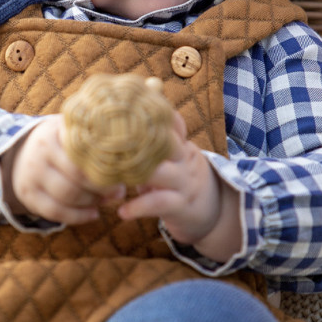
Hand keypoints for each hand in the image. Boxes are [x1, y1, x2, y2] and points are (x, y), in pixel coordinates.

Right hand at [5, 117, 124, 225]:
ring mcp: (30, 176)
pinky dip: (78, 217)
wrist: (22, 151)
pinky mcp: (27, 195)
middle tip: (118, 192)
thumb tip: (130, 160)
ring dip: (91, 203)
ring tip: (104, 201)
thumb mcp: (72, 132)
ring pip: (67, 197)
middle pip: (76, 179)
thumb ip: (96, 138)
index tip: (122, 175)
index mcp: (53, 133)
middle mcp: (38, 154)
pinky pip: (55, 213)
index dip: (105, 168)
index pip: (83, 156)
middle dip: (101, 189)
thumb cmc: (61, 142)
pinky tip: (94, 214)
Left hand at [117, 112, 241, 262]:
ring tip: (110, 176)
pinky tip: (122, 212)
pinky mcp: (180, 205)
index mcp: (181, 146)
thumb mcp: (174, 160)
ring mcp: (183, 182)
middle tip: (107, 142)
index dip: (154, 115)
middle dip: (138, 142)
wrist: (214, 213)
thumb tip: (121, 131)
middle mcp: (184, 160)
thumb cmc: (182, 182)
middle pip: (166, 143)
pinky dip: (139, 207)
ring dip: (134, 173)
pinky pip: (158, 203)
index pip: (173, 123)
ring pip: (161, 171)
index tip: (128, 108)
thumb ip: (153, 147)